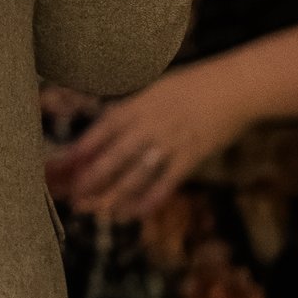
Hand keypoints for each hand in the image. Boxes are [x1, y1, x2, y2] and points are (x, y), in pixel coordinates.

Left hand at [47, 61, 238, 220]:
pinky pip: (167, 180)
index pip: (103, 129)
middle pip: (114, 155)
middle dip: (92, 177)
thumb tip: (107, 130)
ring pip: (138, 172)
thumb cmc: (194, 85)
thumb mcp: (157, 90)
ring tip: (101, 210)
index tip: (62, 164)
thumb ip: (134, 110)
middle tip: (75, 196)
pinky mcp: (192, 155)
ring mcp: (171, 140)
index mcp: (139, 104)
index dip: (82, 148)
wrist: (234, 86)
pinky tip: (136, 212)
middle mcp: (151, 123)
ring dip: (117, 193)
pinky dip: (151, 198)